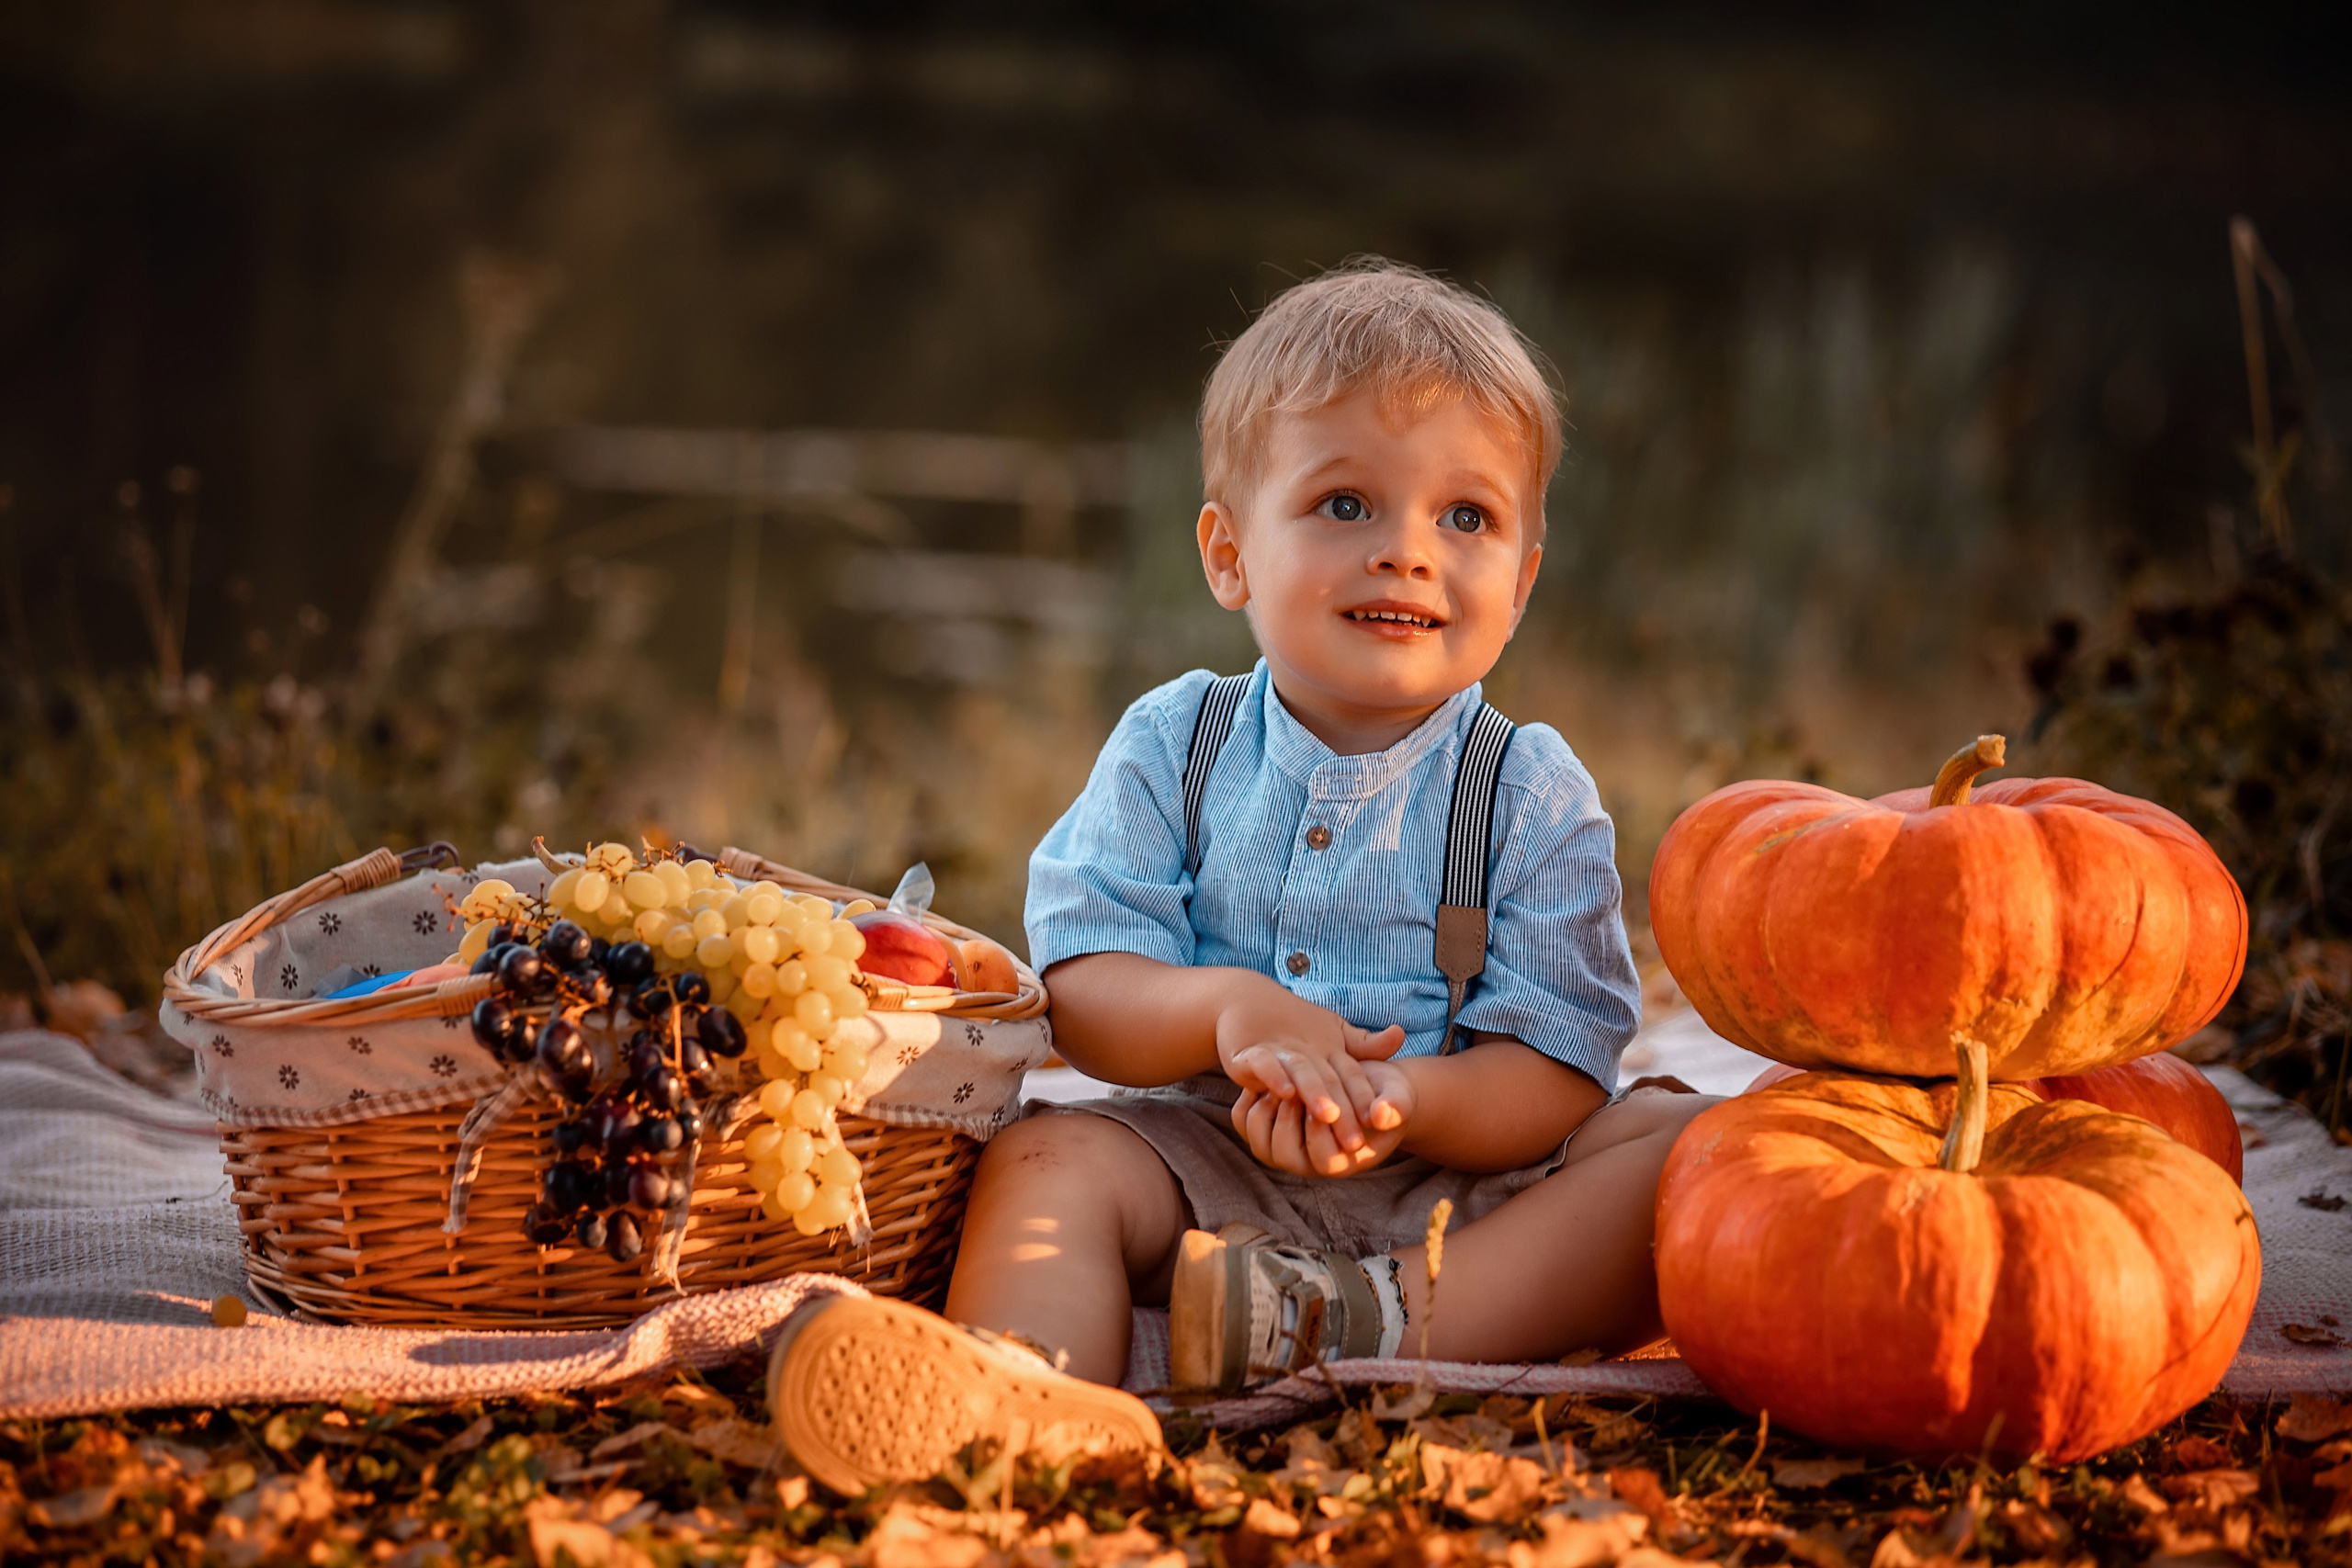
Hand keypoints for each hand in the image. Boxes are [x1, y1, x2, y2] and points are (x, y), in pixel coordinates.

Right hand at [1216, 980, 1405, 1154]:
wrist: (1244, 1000)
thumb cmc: (1294, 1025)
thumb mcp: (1332, 1035)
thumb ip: (1363, 1045)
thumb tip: (1401, 1033)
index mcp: (1330, 1049)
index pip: (1352, 1074)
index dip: (1364, 1097)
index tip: (1379, 1122)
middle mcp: (1309, 1049)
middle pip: (1330, 1079)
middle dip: (1343, 1109)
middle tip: (1355, 1140)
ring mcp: (1280, 1049)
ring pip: (1302, 1070)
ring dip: (1314, 1092)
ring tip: (1327, 1115)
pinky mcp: (1251, 1052)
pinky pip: (1264, 1063)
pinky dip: (1274, 1076)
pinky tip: (1285, 1092)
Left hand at [1234, 1057, 1416, 1176]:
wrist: (1364, 1083)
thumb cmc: (1385, 1093)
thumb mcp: (1398, 1096)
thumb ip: (1395, 1105)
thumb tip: (1383, 1115)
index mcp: (1345, 1160)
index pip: (1324, 1159)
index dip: (1320, 1129)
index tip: (1321, 1100)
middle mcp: (1312, 1161)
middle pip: (1285, 1156)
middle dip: (1288, 1120)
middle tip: (1293, 1090)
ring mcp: (1287, 1148)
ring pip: (1261, 1143)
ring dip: (1266, 1112)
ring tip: (1278, 1086)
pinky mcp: (1270, 1129)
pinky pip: (1245, 1124)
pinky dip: (1249, 1103)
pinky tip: (1263, 1081)